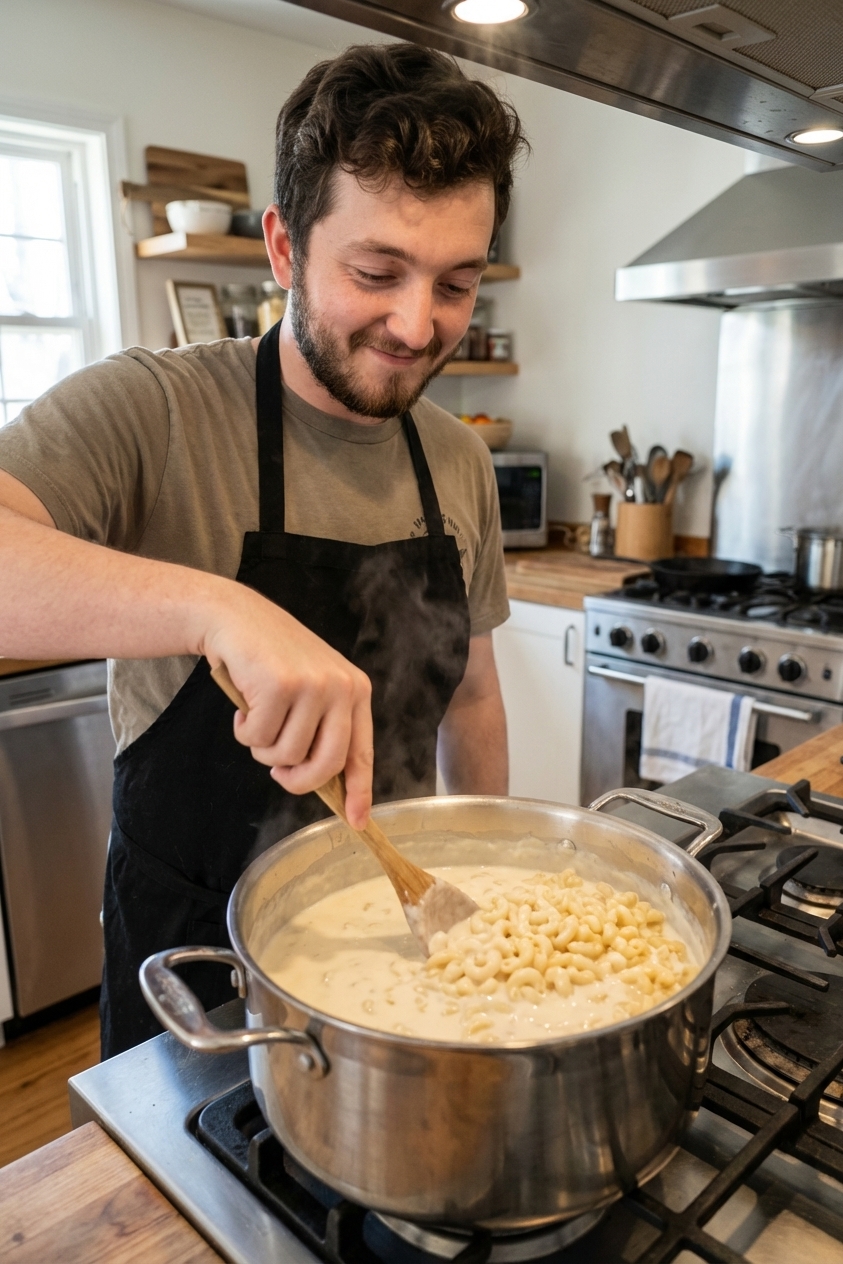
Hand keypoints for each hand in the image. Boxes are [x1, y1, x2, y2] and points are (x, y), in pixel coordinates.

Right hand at [202, 586, 372, 827]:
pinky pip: (258, 738)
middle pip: (326, 765)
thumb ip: (321, 728)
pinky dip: (243, 730)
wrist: (236, 618)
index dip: (359, 791)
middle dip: (297, 780)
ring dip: (262, 747)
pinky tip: (243, 706)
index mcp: (355, 690)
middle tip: (279, 773)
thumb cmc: (270, 660)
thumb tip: (323, 783)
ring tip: (257, 718)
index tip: (357, 820)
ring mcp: (312, 686)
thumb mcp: (310, 689)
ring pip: (287, 755)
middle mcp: (342, 688)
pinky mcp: (280, 686)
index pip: (362, 752)